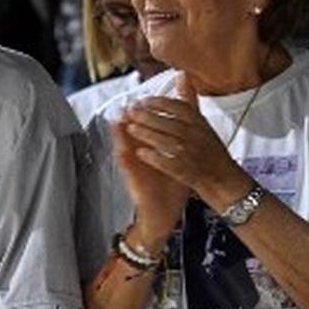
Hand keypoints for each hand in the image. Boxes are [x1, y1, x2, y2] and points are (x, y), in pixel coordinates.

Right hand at [112, 73, 214, 242]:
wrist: (165, 210)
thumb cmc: (170, 183)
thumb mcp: (179, 158)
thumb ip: (183, 139)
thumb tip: (190, 121)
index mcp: (152, 149)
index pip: (146, 127)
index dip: (145, 113)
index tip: (145, 98)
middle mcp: (141, 156)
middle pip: (133, 133)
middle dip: (130, 119)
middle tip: (129, 105)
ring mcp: (135, 168)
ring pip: (126, 147)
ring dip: (120, 135)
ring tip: (118, 120)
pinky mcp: (133, 180)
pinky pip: (127, 168)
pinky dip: (124, 158)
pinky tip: (122, 148)